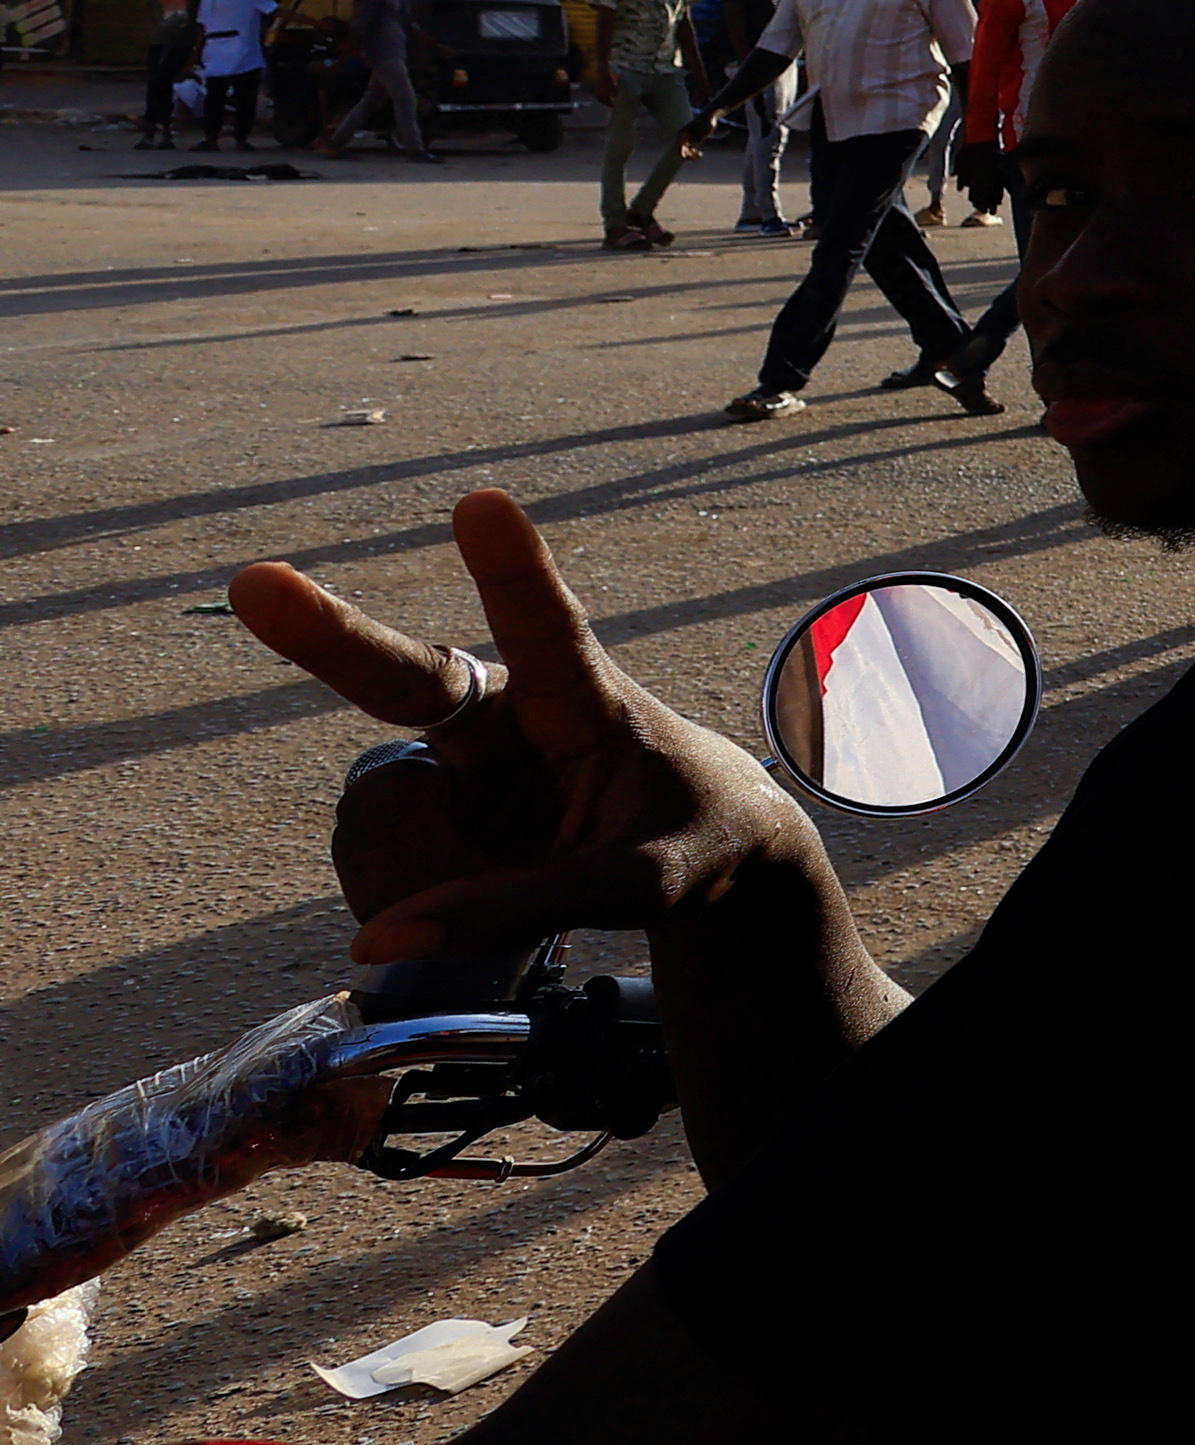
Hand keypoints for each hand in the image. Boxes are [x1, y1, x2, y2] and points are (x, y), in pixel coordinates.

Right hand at [233, 491, 827, 968]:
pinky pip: (373, 865)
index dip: (514, 572)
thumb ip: (524, 907)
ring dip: (422, 878)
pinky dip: (408, 906)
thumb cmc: (684, 842)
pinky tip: (460, 902)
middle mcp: (504, 713)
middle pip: (404, 676)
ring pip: (384, 818)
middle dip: (328, 635)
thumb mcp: (639, 885)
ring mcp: (451, 760)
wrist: (692, 856)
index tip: (483, 501)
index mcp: (587, 702)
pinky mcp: (418, 808)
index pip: (550, 632)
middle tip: (252, 583)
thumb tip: (377, 943)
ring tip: (498, 896)